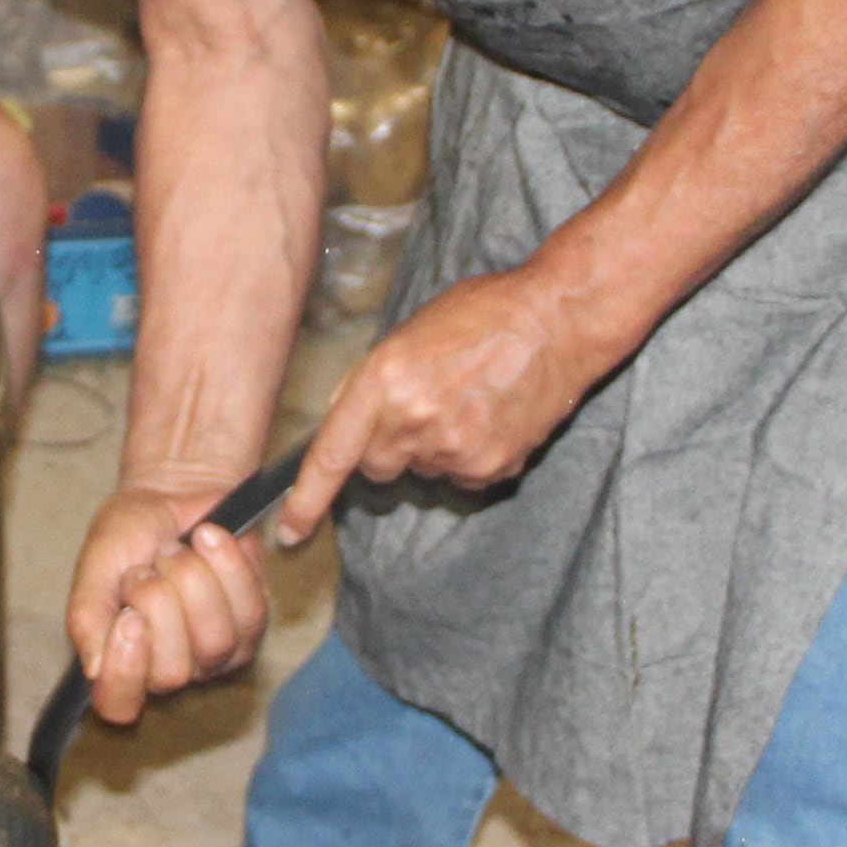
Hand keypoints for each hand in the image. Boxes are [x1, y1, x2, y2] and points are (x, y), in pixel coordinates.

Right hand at [64, 480, 274, 726]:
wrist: (174, 491)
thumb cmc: (130, 533)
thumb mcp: (96, 567)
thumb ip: (87, 617)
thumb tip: (93, 671)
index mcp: (122, 661)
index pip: (119, 704)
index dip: (124, 672)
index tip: (127, 618)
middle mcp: (170, 669)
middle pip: (171, 673)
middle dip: (158, 603)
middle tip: (146, 567)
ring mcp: (216, 653)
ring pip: (215, 642)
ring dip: (192, 580)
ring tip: (176, 550)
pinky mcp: (252, 624)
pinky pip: (247, 609)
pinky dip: (226, 564)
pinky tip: (208, 539)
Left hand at [278, 268, 612, 544]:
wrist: (557, 322)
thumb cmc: (484, 315)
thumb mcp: (408, 332)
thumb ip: (371, 380)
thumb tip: (344, 418)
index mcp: (384, 380)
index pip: (331, 454)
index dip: (306, 499)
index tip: (289, 532)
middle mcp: (413, 420)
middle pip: (376, 467)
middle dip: (387, 446)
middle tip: (424, 403)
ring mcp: (453, 449)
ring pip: (422, 471)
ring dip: (433, 448)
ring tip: (468, 400)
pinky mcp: (490, 467)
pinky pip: (461, 478)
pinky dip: (469, 456)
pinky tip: (491, 417)